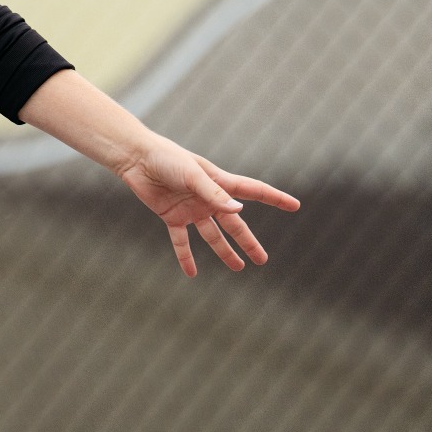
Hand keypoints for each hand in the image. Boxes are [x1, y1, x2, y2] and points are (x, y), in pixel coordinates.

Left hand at [113, 135, 301, 276]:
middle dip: (248, 241)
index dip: (274, 198)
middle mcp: (208, 198)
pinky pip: (181, 241)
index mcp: (219, 183)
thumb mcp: (192, 175)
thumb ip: (214, 194)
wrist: (136, 158)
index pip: (253, 191)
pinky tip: (191, 274)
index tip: (294, 206)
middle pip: (234, 223)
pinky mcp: (172, 216)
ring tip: (239, 268)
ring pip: (212, 235)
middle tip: (262, 259)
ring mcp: (191, 209)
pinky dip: (185, 257)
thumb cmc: (167, 159)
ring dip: (224, 252)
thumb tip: (239, 211)